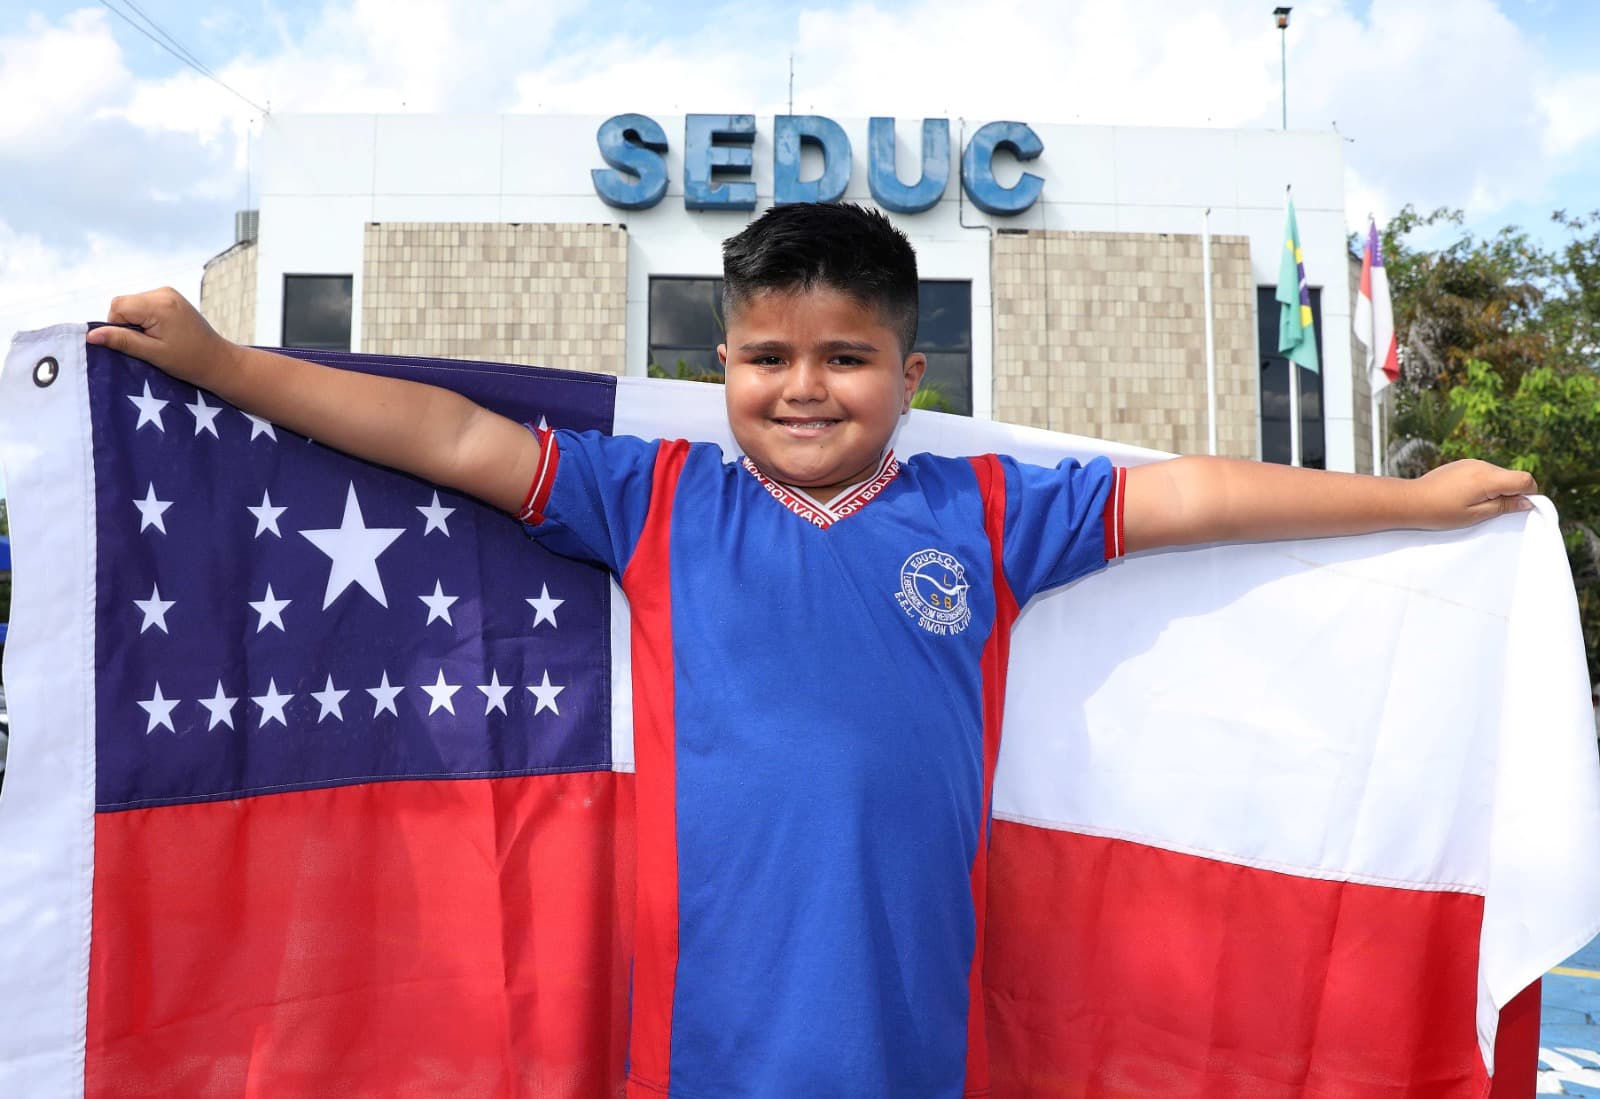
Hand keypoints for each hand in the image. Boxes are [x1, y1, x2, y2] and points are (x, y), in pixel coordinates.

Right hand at [85, 287, 238, 388]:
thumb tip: (92, 335)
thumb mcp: (153, 354)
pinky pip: (144, 304)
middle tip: (148, 344)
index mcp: (160, 304)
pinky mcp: (171, 297)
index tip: (137, 344)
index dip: (118, 327)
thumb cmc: (189, 361)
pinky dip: (145, 318)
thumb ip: (123, 341)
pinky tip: (162, 332)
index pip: (118, 307)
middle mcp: (163, 292)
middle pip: (123, 304)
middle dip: (127, 324)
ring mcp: (168, 293)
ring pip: (132, 304)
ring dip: (136, 322)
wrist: (218, 361)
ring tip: (158, 339)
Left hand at [1410, 459, 1537, 528]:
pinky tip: (1465, 496)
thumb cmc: (1441, 512)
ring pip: (1497, 474)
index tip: (1516, 508)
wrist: (1410, 500)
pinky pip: (1483, 472)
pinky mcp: (1461, 464)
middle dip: (1509, 493)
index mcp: (1487, 477)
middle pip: (1511, 476)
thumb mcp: (1476, 515)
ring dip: (1495, 489)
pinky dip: (1482, 484)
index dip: (1528, 494)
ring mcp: (1470, 462)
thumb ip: (1504, 506)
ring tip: (1473, 504)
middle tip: (1490, 510)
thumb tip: (1528, 502)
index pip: (1524, 479)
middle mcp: (1481, 465)